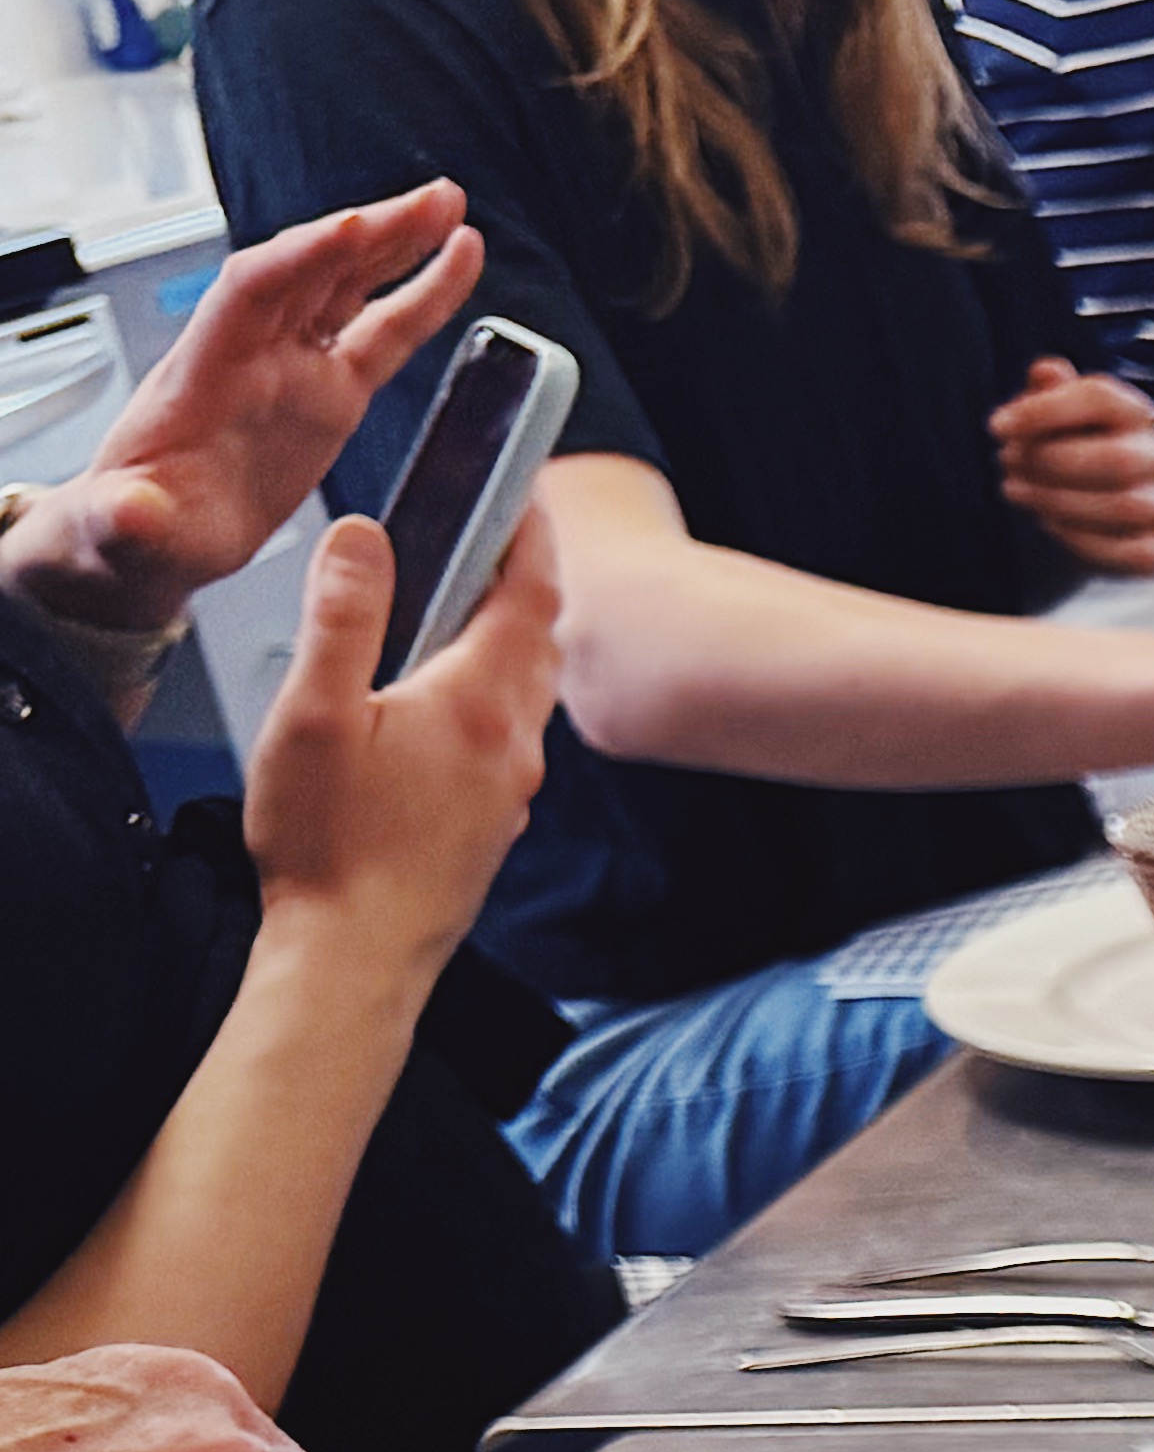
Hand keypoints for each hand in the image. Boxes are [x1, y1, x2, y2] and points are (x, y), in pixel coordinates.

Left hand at [4, 182, 482, 640]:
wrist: (148, 536)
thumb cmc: (129, 528)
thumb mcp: (122, 530)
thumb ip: (130, 517)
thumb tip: (132, 512)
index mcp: (204, 371)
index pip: (252, 291)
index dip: (303, 258)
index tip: (356, 229)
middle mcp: (251, 353)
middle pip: (310, 268)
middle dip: (369, 232)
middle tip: (432, 201)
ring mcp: (293, 369)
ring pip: (349, 287)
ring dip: (401, 246)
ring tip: (453, 211)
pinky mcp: (329, 396)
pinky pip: (381, 336)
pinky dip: (420, 299)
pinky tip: (457, 265)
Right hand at [242, 511, 559, 979]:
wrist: (355, 957)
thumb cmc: (329, 846)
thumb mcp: (316, 712)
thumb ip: (344, 616)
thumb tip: (366, 538)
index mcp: (478, 705)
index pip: (529, 595)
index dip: (531, 536)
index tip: (527, 494)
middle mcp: (514, 746)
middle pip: (539, 641)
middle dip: (524, 582)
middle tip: (498, 537)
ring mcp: (511, 790)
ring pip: (528, 692)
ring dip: (510, 640)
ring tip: (469, 605)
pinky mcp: (493, 823)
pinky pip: (509, 738)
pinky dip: (494, 693)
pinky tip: (448, 698)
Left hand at [988, 355, 1153, 577]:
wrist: (1074, 514)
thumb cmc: (1057, 454)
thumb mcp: (1044, 417)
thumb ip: (1046, 393)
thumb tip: (1047, 372)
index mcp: (1132, 411)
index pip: (1102, 398)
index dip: (1045, 410)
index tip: (997, 427)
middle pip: (1118, 458)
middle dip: (1051, 463)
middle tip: (1007, 465)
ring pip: (1126, 506)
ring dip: (1060, 502)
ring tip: (1019, 493)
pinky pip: (1134, 553)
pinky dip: (1084, 541)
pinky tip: (1050, 525)